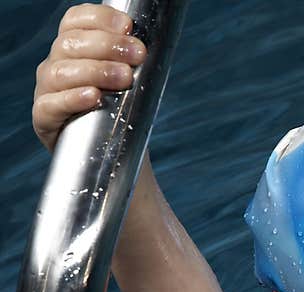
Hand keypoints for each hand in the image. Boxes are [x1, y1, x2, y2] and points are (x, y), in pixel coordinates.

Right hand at [32, 3, 146, 151]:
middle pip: (71, 44)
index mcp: (73, 49)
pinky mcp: (44, 119)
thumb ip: (134, 61)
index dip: (99, 18)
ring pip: (61, 72)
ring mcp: (46, 91)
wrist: (115, 153)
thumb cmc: (123, 112)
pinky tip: (94, 96)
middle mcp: (55, 65)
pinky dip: (73, 99)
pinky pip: (51, 104)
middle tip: (139, 54)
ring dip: (96, 71)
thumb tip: (151, 45)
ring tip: (125, 78)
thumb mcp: (130, 82)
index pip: (75, 21)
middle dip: (108, 46)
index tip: (128, 26)